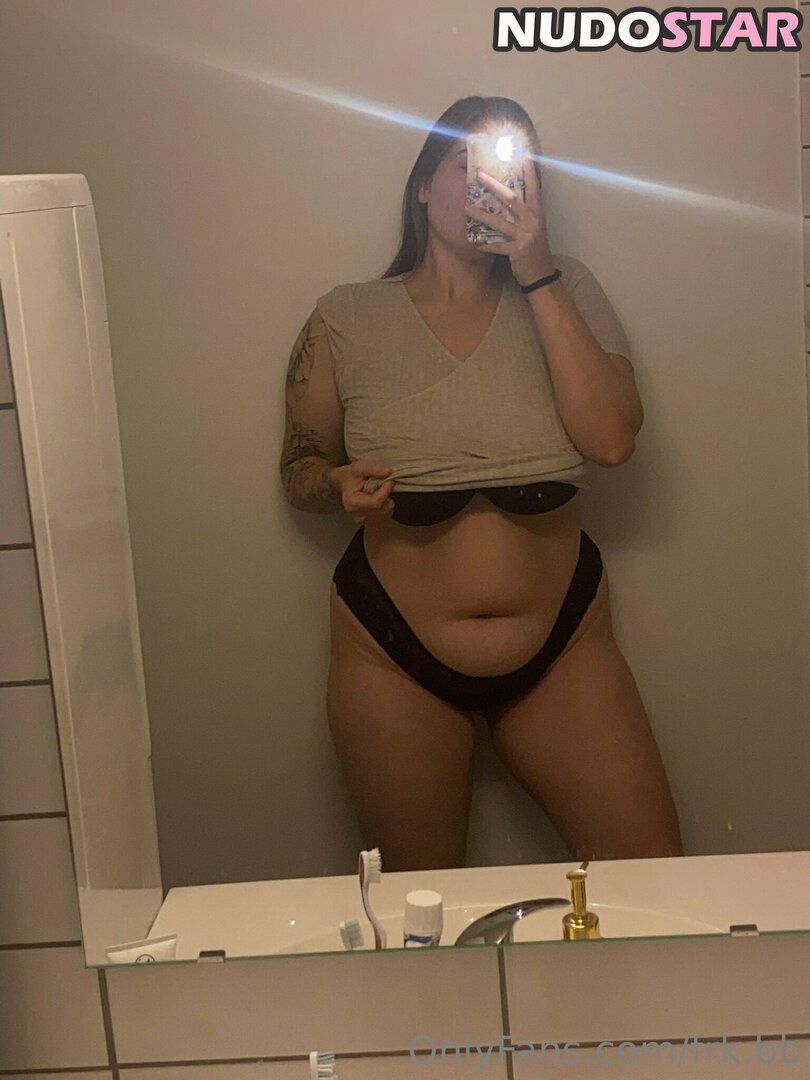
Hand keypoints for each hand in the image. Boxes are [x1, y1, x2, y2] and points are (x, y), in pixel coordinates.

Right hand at [332, 459, 395, 523]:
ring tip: (378, 490)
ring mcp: (364, 520)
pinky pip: (386, 514)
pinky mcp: (370, 521)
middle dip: (387, 494)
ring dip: (387, 499)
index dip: (386, 490)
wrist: (344, 483)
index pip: (376, 502)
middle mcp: (358, 515)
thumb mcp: (359, 467)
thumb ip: (373, 468)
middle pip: (383, 507)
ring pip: (387, 511)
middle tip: (383, 484)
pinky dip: (385, 504)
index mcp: (352, 503)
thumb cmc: (351, 475)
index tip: (389, 480)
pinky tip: (378, 497)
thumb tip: (388, 472)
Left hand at [466, 157, 555, 286]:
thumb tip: (507, 193)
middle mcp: (532, 220)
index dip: (528, 170)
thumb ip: (523, 209)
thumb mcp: (534, 224)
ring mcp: (525, 235)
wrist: (541, 272)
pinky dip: (485, 244)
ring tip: (466, 207)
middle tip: (478, 174)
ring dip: (481, 214)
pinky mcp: (517, 251)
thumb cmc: (535, 246)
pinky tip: (474, 242)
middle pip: (511, 199)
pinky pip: (497, 246)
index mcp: (537, 210)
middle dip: (493, 186)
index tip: (522, 153)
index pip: (533, 186)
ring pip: (500, 222)